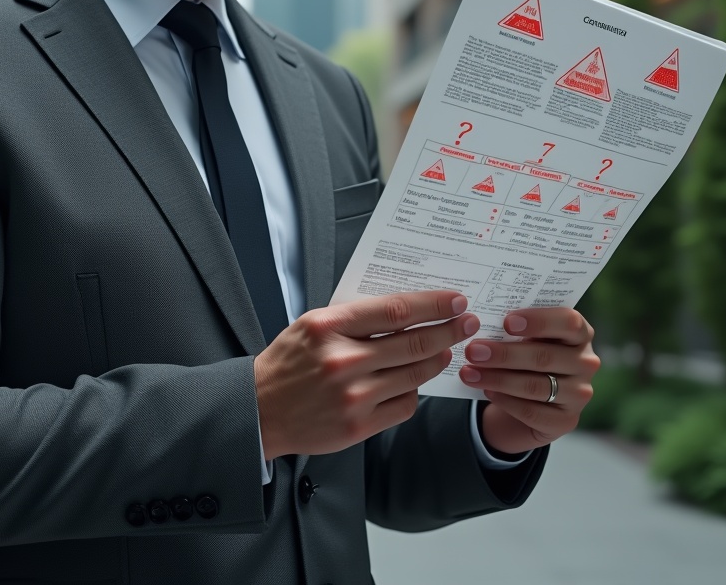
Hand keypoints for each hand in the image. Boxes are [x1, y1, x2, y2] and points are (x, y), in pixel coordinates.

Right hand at [254, 291, 478, 460]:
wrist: (260, 409)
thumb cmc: (288, 362)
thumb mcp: (313, 325)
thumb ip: (354, 318)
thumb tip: (404, 311)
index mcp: (330, 327)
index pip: (395, 310)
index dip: (432, 305)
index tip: (455, 300)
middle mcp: (343, 360)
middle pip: (412, 343)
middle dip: (447, 331)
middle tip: (466, 323)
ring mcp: (353, 396)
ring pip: (414, 375)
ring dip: (437, 360)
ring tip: (445, 351)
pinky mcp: (358, 426)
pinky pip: (404, 405)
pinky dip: (413, 391)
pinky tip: (412, 382)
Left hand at [458, 307, 599, 454]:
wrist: (530, 394)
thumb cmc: (526, 351)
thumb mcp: (526, 335)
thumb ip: (515, 327)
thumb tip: (477, 321)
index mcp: (580, 332)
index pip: (569, 322)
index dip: (539, 321)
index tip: (507, 322)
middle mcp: (586, 362)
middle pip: (545, 357)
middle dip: (504, 354)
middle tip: (472, 351)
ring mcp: (580, 394)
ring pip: (536, 386)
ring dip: (498, 379)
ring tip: (468, 372)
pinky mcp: (566, 420)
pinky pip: (532, 412)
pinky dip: (505, 401)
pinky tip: (486, 390)